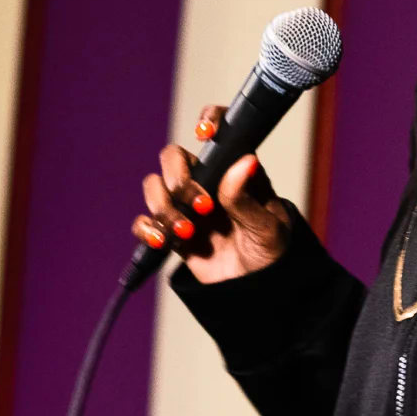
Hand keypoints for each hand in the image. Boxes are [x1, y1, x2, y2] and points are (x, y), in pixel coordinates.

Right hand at [132, 104, 292, 283]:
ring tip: (187, 232)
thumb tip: (244, 161)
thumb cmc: (271, 255)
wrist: (256, 292)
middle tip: (203, 206)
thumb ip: (247, 198)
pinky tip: (164, 241)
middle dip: (179, 178)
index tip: (204, 134)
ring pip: (154, 186)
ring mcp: (186, 206)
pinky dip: (147, 229)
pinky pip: (145, 221)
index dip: (208, 123)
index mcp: (235, 172)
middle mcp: (207, 182)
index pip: (219, 134)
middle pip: (173, 157)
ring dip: (164, 207)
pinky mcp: (170, 231)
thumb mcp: (267, 228)